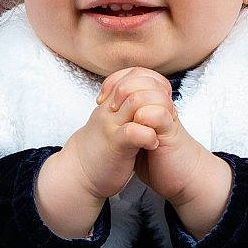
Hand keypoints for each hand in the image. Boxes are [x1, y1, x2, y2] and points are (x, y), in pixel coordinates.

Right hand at [33, 68, 166, 238]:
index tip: (164, 99)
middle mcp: (110, 108)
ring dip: (157, 111)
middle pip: (137, 83)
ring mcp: (112, 125)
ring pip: (136, 102)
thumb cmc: (100, 148)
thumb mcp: (111, 121)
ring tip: (164, 126)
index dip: (155, 81)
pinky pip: (134, 132)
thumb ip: (125, 108)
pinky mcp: (115, 145)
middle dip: (160, 94)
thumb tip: (147, 98)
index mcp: (111, 101)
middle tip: (169, 112)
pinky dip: (149, 135)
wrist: (78, 174)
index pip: (135, 74)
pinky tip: (154, 143)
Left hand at [109, 73, 231, 239]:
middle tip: (109, 106)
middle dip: (121, 87)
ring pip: (151, 91)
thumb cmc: (157, 159)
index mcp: (150, 103)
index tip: (100, 99)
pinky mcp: (171, 132)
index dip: (114, 81)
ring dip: (132, 99)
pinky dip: (145, 117)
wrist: (183, 178)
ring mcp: (166, 117)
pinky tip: (135, 128)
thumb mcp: (135, 137)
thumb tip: (104, 116)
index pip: (134, 74)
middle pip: (142, 76)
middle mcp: (159, 105)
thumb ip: (125, 123)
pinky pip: (160, 114)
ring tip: (121, 116)